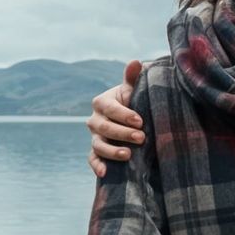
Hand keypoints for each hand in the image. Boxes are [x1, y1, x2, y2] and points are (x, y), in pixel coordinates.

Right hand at [87, 60, 143, 176]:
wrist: (131, 119)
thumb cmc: (133, 101)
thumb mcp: (133, 90)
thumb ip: (132, 78)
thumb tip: (136, 62)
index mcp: (102, 102)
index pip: (110, 108)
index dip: (124, 114)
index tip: (140, 120)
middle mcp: (95, 120)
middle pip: (104, 128)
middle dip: (122, 133)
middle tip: (141, 137)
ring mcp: (95, 137)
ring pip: (98, 145)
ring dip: (111, 151)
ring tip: (128, 155)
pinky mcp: (97, 151)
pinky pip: (93, 159)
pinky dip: (96, 166)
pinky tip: (104, 173)